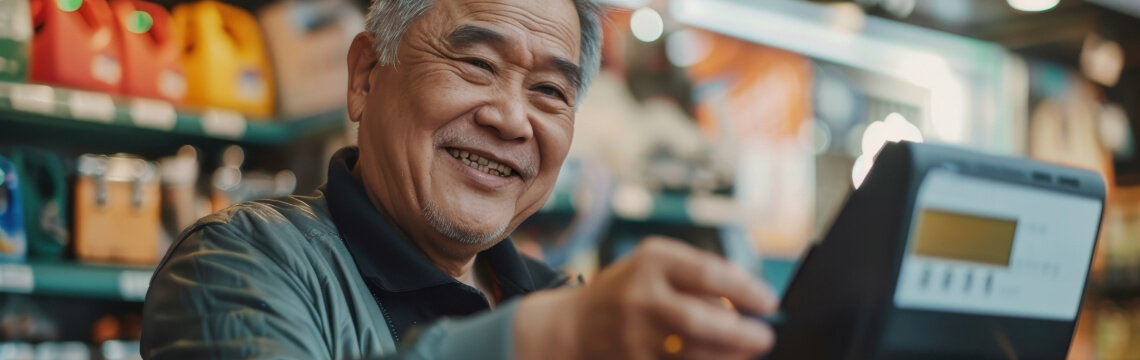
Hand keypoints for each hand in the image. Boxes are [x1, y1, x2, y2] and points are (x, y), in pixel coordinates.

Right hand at [515, 236, 778, 359]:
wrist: (574, 326)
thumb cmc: (631, 291)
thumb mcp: (657, 267)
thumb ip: (700, 276)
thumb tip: (753, 299)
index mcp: (650, 262)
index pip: (706, 274)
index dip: (744, 290)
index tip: (769, 302)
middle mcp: (638, 297)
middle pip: (697, 320)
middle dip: (739, 333)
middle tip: (766, 337)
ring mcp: (632, 335)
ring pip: (691, 353)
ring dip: (727, 355)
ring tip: (748, 351)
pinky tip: (721, 359)